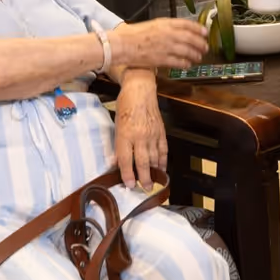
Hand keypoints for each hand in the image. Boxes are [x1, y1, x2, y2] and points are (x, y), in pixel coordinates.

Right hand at [110, 18, 208, 69]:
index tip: (205, 32)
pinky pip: (179, 62)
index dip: (198, 29)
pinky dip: (186, 63)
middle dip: (201, 43)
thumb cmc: (132, 35)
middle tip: (205, 47)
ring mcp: (166, 47)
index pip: (187, 24)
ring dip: (195, 54)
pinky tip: (188, 64)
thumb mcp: (151, 24)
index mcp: (165, 23)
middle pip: (191, 38)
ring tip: (199, 57)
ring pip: (188, 51)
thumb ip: (165, 27)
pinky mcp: (162, 59)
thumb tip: (176, 30)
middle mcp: (168, 34)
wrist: (123, 44)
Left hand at [112, 73, 165, 188]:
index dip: (128, 174)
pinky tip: (162, 168)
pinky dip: (163, 160)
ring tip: (154, 183)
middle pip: (143, 162)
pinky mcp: (161, 131)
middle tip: (145, 189)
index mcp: (125, 134)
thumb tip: (117, 163)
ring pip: (155, 158)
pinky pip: (163, 149)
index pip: (126, 159)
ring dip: (154, 172)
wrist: (140, 89)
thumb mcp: (116, 125)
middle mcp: (140, 136)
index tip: (129, 185)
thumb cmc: (124, 106)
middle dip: (144, 178)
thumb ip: (119, 145)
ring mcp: (152, 134)